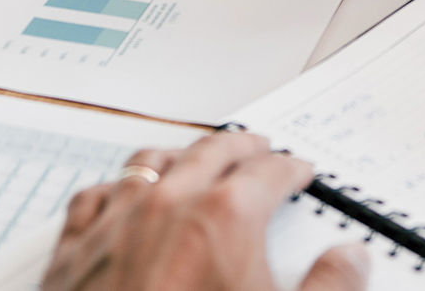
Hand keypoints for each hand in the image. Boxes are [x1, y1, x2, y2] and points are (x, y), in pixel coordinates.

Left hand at [44, 132, 367, 290]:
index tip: (297, 172)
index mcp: (225, 217)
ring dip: (181, 155)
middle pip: (211, 152)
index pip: (269, 171)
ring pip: (150, 161)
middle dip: (241, 148)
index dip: (290, 169)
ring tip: (195, 157)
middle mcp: (168, 205)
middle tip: (257, 149)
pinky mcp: (74, 251)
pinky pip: (96, 196)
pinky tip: (121, 193)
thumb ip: (329, 287)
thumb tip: (349, 260)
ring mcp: (116, 222)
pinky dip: (117, 188)